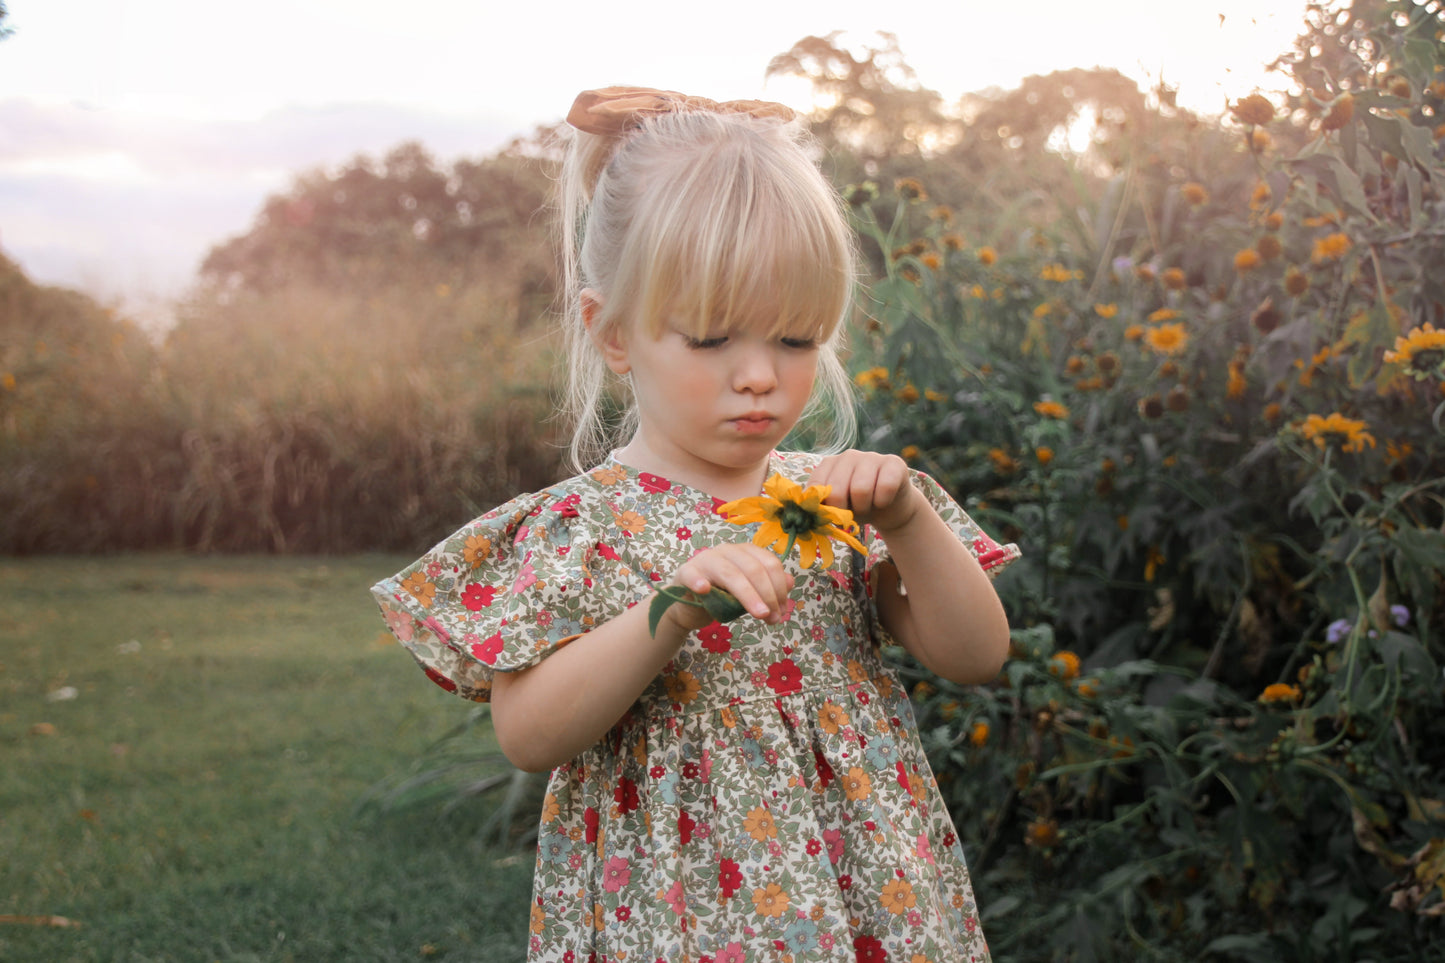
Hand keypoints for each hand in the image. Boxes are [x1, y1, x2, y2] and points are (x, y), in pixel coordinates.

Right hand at [663, 542, 794, 632]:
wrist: (690, 606)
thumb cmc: (722, 597)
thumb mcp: (750, 594)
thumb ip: (769, 587)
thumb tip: (790, 582)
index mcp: (745, 552)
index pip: (769, 563)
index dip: (779, 588)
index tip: (782, 611)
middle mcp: (727, 551)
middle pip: (754, 569)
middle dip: (768, 596)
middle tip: (773, 619)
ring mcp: (705, 559)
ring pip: (730, 574)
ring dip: (749, 596)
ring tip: (760, 615)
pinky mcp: (685, 572)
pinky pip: (692, 574)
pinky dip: (698, 581)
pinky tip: (704, 590)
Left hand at [808, 450, 921, 533]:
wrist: (891, 508)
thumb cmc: (857, 506)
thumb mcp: (835, 507)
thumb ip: (819, 505)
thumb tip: (803, 512)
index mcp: (829, 464)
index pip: (816, 487)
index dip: (824, 508)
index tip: (832, 515)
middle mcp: (848, 456)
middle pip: (837, 490)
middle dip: (845, 510)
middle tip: (853, 512)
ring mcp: (872, 456)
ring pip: (861, 490)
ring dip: (865, 507)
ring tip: (868, 506)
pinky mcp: (894, 463)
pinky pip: (885, 487)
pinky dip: (883, 502)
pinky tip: (884, 500)